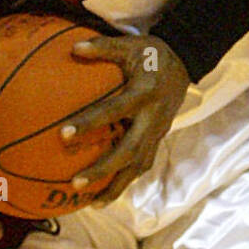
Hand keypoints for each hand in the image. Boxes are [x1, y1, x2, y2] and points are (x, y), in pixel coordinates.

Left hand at [58, 34, 191, 206]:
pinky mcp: (159, 139)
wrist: (185, 64)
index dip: (90, 123)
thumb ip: (103, 46)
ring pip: (138, 165)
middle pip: (129, 150)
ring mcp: (158, 131)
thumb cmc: (152, 54)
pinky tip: (106, 195)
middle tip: (75, 182)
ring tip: (92, 203)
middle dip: (103, 169)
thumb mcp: (131, 45)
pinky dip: (125, 182)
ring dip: (116, 186)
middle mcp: (153, 117)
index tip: (63, 135)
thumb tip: (73, 49)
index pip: (114, 110)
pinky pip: (143, 165)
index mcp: (145, 92)